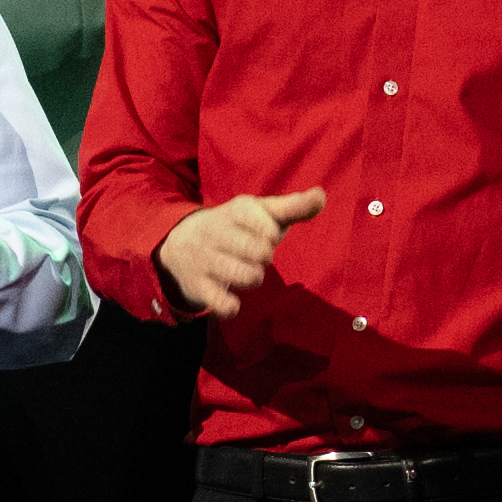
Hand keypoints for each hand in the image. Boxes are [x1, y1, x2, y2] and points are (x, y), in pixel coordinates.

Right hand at [163, 186, 326, 319]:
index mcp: (237, 210)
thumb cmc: (237, 228)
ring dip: (253, 277)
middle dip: (265, 256)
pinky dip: (231, 306)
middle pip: (258, 251)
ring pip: (244, 276)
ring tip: (249, 271)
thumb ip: (293, 206)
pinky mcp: (199, 287)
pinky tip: (233, 300)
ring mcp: (206, 260)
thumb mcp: (261, 213)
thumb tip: (321, 195)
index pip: (267, 225)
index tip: (267, 234)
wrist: (180, 243)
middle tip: (258, 255)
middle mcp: (218, 232)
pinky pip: (221, 303)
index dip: (272, 233)